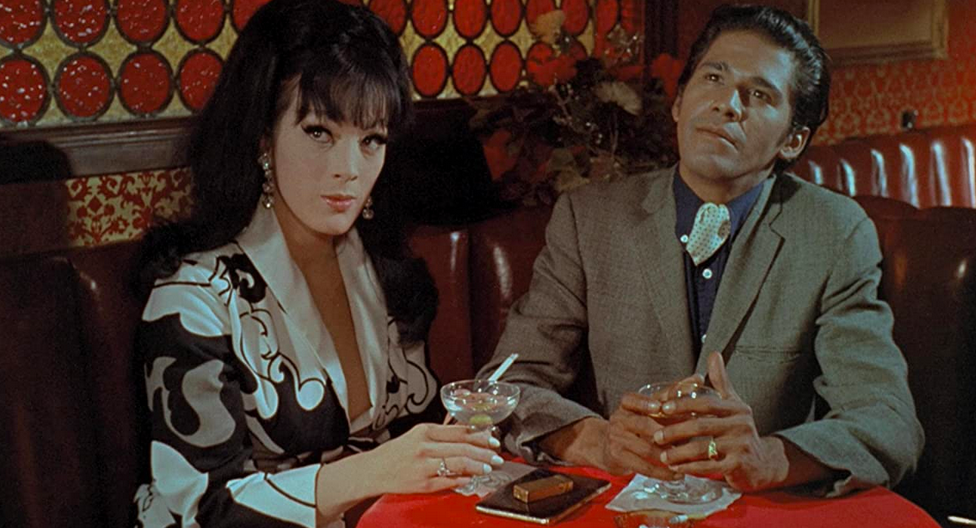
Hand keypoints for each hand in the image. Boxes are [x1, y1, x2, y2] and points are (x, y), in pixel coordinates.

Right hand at [363, 423, 503, 494]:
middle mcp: (425, 447)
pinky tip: (470, 479)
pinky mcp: (423, 484)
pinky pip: (448, 482)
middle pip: (463, 448)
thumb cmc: (396, 452)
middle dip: (485, 453)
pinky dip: (462, 480)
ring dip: (478, 466)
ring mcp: (425, 466)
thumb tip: (469, 436)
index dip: (480, 436)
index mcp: (426, 431)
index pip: (460, 431)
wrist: (374, 470)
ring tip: (487, 468)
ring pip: (459, 464)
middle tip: (497, 457)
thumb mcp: (418, 435)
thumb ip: (442, 435)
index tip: (492, 440)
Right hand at [540, 404, 677, 479]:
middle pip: (640, 424)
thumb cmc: (638, 424)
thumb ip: (672, 395)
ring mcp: (617, 438)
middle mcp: (619, 419)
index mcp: (627, 405)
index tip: (659, 407)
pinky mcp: (618, 457)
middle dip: (662, 432)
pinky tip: (675, 475)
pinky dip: (660, 472)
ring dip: (666, 456)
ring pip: (644, 447)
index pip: (631, 399)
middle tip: (683, 439)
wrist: (607, 446)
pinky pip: (641, 466)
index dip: (644, 403)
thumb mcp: (650, 408)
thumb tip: (697, 379)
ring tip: (684, 461)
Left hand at [652, 352, 788, 490]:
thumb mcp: (733, 404)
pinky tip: (675, 468)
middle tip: (655, 435)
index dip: (683, 404)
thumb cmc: (740, 430)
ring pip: (702, 449)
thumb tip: (714, 354)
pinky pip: (709, 467)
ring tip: (662, 455)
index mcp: (736, 408)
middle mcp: (740, 425)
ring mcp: (740, 447)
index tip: (662, 407)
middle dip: (675, 431)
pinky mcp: (737, 466)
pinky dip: (689, 468)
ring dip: (679, 453)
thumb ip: (721, 381)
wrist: (762, 463)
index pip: (706, 403)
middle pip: (701, 426)